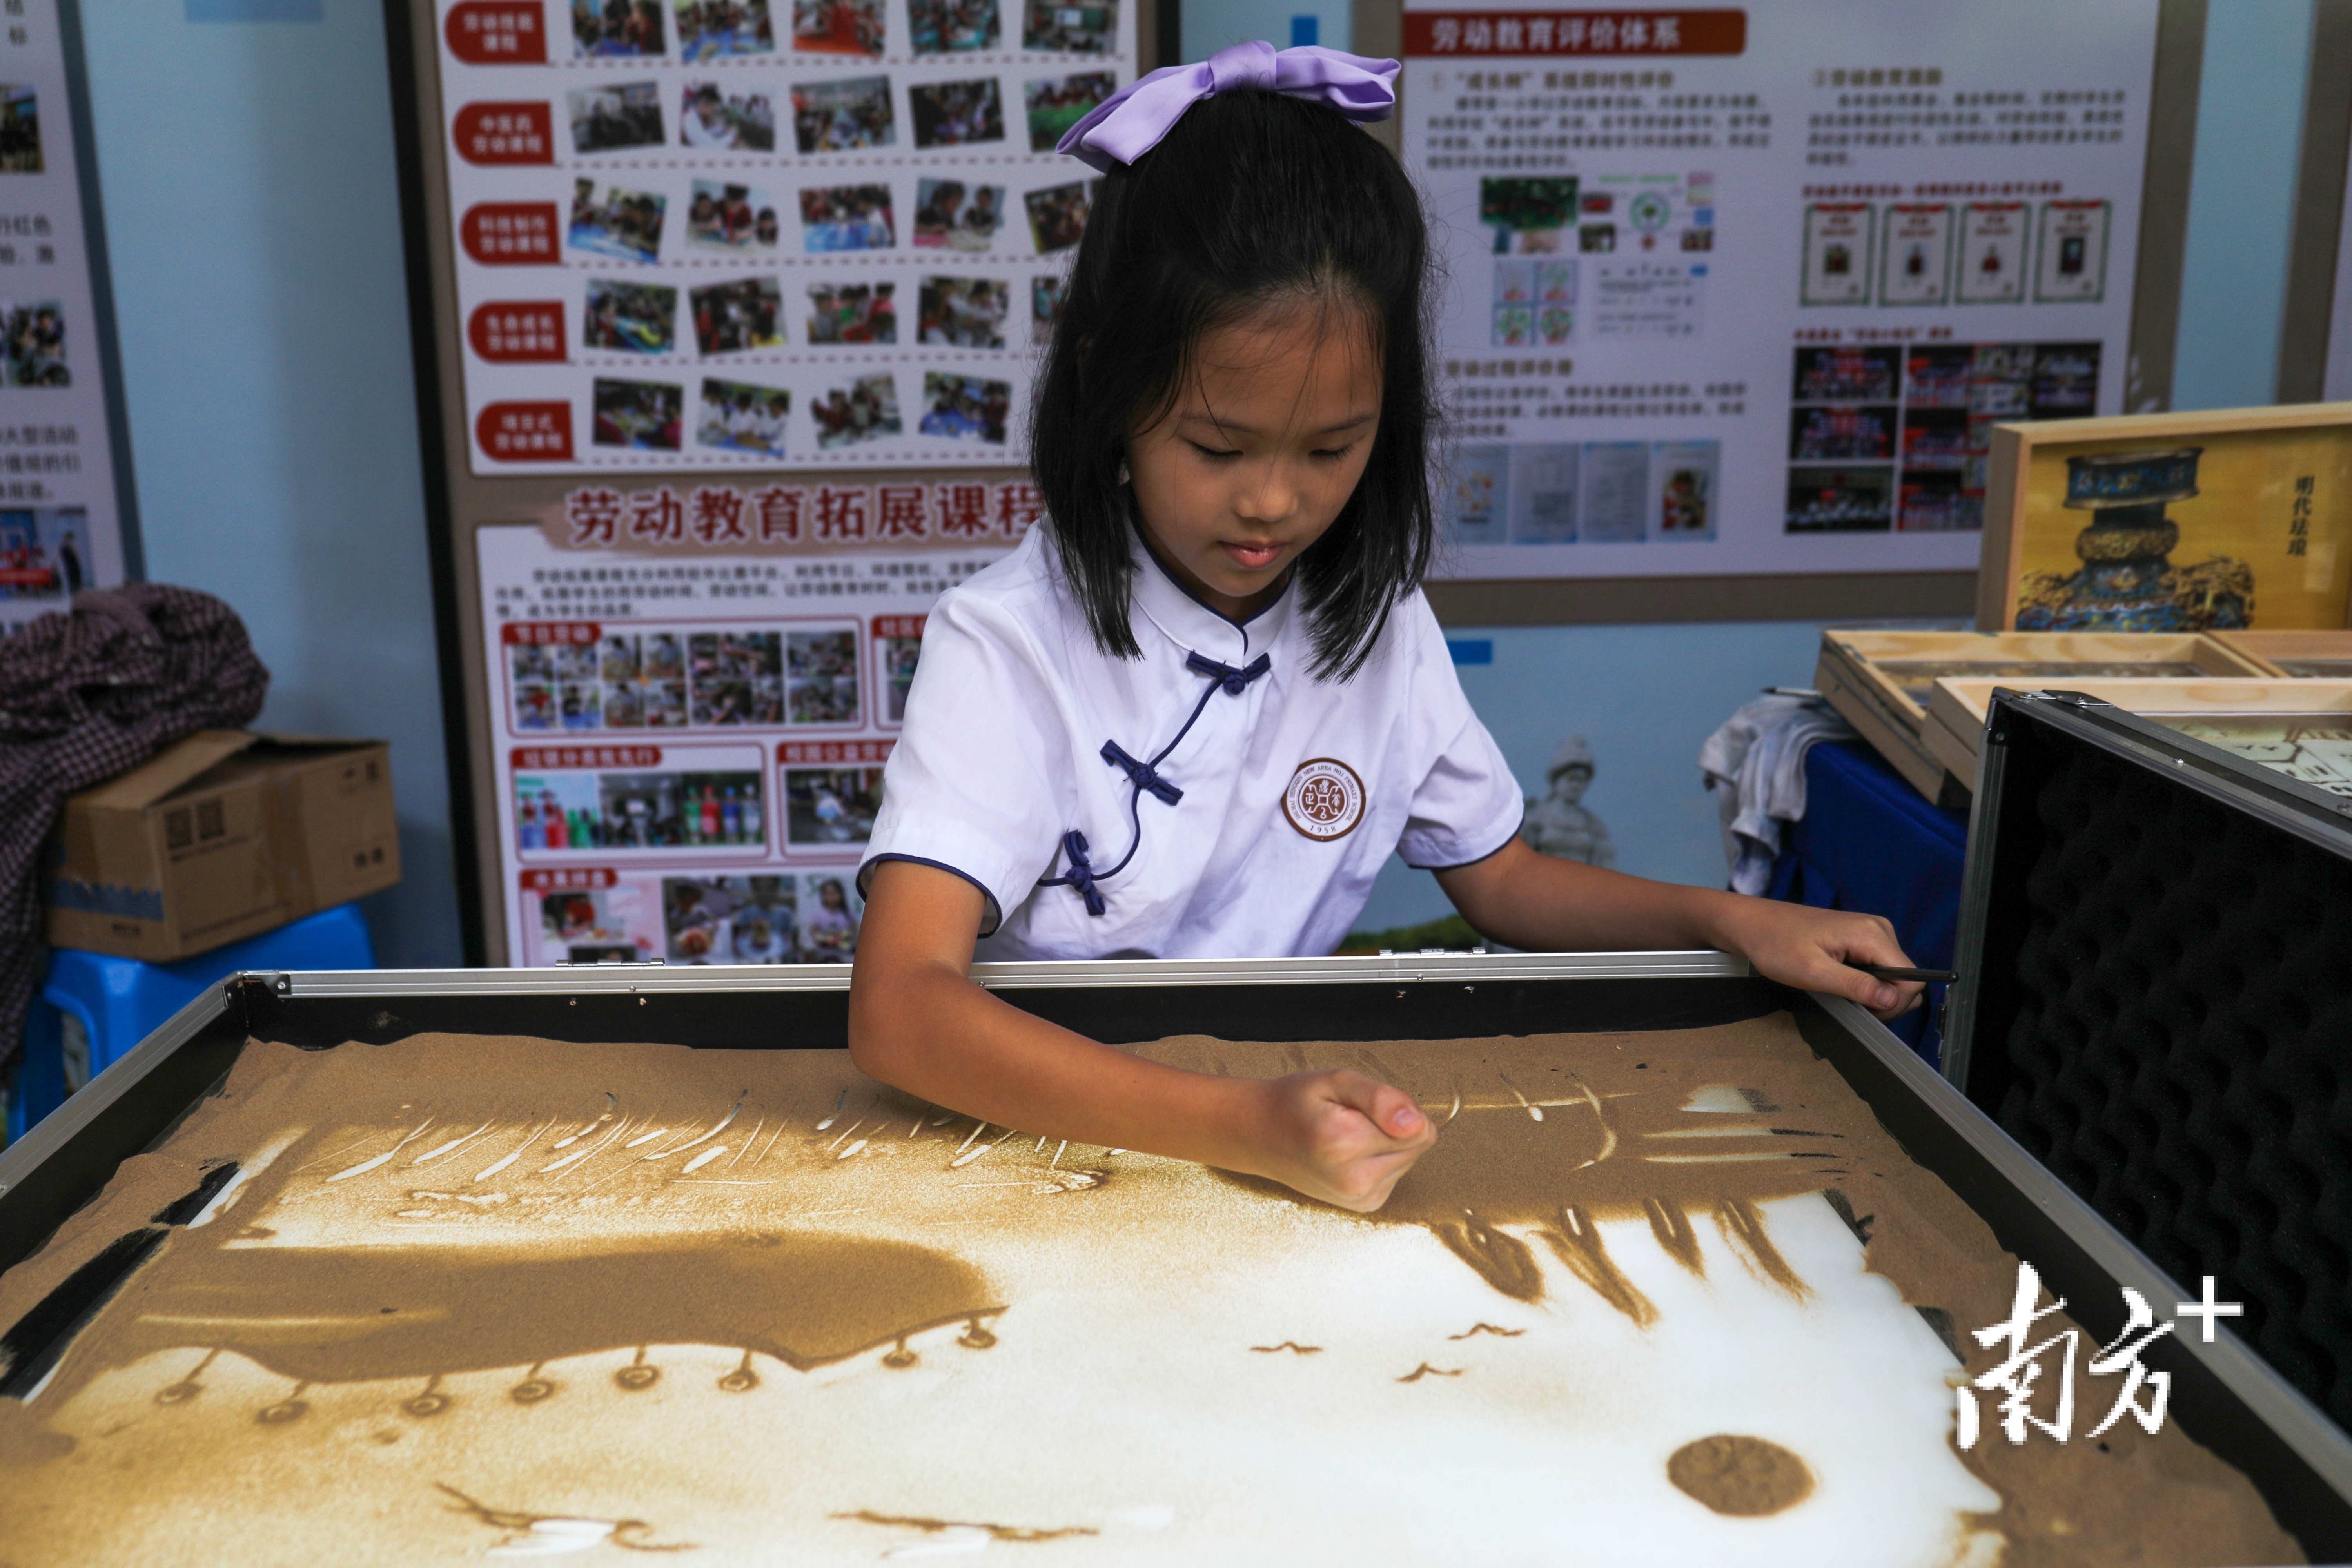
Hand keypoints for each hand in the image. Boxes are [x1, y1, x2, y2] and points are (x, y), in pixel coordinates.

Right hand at [1247, 1070, 1437, 1212]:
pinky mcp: (1365, 1204)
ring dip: (1385, 1143)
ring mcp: (1359, 1197)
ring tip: (1347, 1135)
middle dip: (1392, 1126)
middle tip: (1351, 1118)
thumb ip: (1381, 1098)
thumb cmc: (1295, 1102)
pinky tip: (1349, 1153)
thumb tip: (1417, 1124)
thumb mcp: (1336, 1081)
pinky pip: (1396, 1173)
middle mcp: (1354, 1179)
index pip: (1419, 1127)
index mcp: (1345, 1143)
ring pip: (1409, 1159)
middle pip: (1417, 1145)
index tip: (1361, 1105)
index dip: (1396, 1108)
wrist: (1261, 1136)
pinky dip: (1379, 1159)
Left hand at [1708, 895, 1925, 1020]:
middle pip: (1905, 979)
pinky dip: (1865, 984)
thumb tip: (1893, 1000)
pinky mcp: (1860, 938)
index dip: (1894, 1004)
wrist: (1752, 924)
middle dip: (1885, 1001)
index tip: (1865, 1013)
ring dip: (1873, 994)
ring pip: (1892, 977)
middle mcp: (1878, 929)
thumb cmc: (1775, 945)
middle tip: (1849, 1006)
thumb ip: (1856, 986)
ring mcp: (1870, 932)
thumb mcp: (1813, 972)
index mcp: (1872, 934)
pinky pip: (1878, 969)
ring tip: (1839, 992)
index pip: (1911, 979)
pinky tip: (1840, 983)